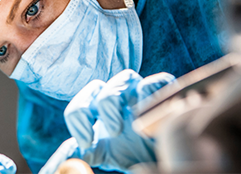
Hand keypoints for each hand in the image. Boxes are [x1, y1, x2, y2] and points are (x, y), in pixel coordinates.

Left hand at [40, 70, 174, 173]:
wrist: (176, 162)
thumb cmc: (140, 160)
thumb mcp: (109, 158)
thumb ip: (85, 157)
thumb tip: (64, 163)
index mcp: (102, 120)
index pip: (79, 108)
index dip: (77, 118)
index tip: (85, 143)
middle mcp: (120, 104)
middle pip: (96, 87)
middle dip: (93, 104)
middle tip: (104, 132)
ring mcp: (144, 99)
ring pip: (125, 77)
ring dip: (118, 98)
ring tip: (126, 127)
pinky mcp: (170, 98)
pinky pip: (160, 81)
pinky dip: (154, 89)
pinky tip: (150, 112)